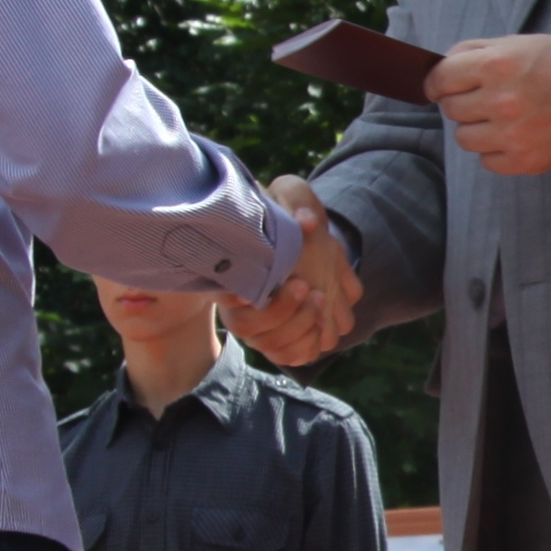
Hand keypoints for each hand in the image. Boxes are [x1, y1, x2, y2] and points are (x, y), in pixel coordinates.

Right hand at [231, 177, 358, 366]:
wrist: (307, 234)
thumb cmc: (290, 212)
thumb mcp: (289, 193)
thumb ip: (295, 198)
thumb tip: (308, 223)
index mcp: (232, 274)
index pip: (226, 297)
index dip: (237, 297)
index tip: (255, 290)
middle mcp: (243, 307)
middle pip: (251, 330)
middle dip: (282, 312)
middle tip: (306, 287)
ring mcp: (265, 326)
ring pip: (275, 347)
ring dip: (301, 329)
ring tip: (320, 297)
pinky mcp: (290, 337)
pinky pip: (295, 356)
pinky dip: (311, 345)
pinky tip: (325, 320)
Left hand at [428, 35, 550, 177]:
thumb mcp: (515, 43)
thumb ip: (473, 51)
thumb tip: (439, 68)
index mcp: (495, 66)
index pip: (441, 79)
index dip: (436, 83)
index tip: (439, 87)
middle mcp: (501, 101)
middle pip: (451, 109)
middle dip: (462, 102)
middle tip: (483, 99)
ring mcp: (513, 135)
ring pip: (464, 138)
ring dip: (477, 129)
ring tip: (500, 119)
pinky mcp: (525, 161)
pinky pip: (487, 161)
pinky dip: (496, 151)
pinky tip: (514, 136)